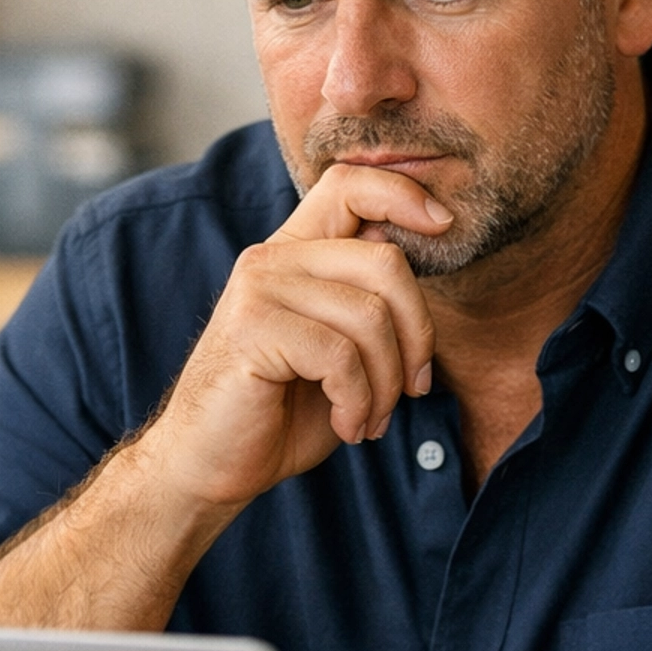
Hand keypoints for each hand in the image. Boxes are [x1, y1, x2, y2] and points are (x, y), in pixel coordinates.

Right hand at [142, 165, 449, 512]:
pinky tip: (348, 426)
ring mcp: (259, 290)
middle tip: (410, 389)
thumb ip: (369, 304)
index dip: (404, 193)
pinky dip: (359, 403)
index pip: (349, 184)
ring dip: (386, 384)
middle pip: (384, 261)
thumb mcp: (338, 350)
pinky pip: (340, 357)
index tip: (444, 223)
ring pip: (370, 317)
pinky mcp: (253, 330)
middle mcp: (272, 259)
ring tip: (370, 419)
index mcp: (293, 253)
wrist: (207, 465)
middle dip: (418, 335)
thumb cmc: (279, 412)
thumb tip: (428, 267)